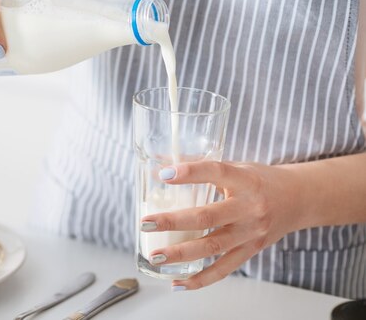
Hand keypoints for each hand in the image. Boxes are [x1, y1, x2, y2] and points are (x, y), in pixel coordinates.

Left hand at [140, 161, 304, 290]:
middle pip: (208, 217)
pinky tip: (177, 282)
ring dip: (180, 254)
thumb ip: (201, 166)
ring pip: (212, 247)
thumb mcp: (236, 166)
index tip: (164, 174)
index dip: (190, 173)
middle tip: (146, 222)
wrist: (299, 199)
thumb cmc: (261, 180)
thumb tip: (160, 162)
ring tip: (155, 256)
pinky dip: (199, 279)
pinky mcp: (251, 251)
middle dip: (173, 221)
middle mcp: (249, 208)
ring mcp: (251, 233)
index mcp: (245, 180)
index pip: (216, 172)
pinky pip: (223, 270)